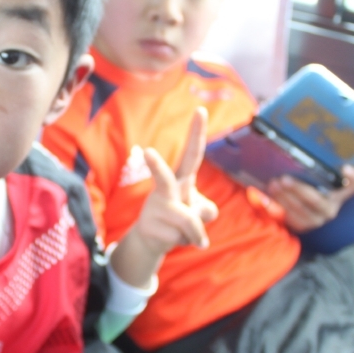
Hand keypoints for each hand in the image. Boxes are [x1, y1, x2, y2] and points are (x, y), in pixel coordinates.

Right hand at [109, 109, 218, 287]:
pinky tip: (173, 238)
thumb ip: (206, 210)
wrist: (153, 238)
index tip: (201, 110)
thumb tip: (200, 216)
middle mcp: (166, 188)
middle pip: (164, 177)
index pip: (192, 153)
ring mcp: (155, 207)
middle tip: (147, 152)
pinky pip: (181, 237)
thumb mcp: (201, 211)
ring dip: (196, 233)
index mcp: (181, 178)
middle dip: (155, 165)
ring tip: (190, 236)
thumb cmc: (181, 216)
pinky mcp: (149, 226)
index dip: (197, 132)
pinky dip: (185, 242)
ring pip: (188, 220)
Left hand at [266, 165, 353, 233]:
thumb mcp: (315, 176)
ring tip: (274, 184)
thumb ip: (318, 167)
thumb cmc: (308, 185)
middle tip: (284, 179)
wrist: (298, 207)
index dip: (352, 178)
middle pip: (316, 199)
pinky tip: (271, 195)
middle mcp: (331, 208)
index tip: (344, 168)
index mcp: (339, 194)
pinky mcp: (303, 226)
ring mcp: (317, 219)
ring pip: (301, 209)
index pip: (353, 186)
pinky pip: (291, 217)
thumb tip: (311, 149)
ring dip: (285, 197)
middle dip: (298, 189)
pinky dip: (279, 205)